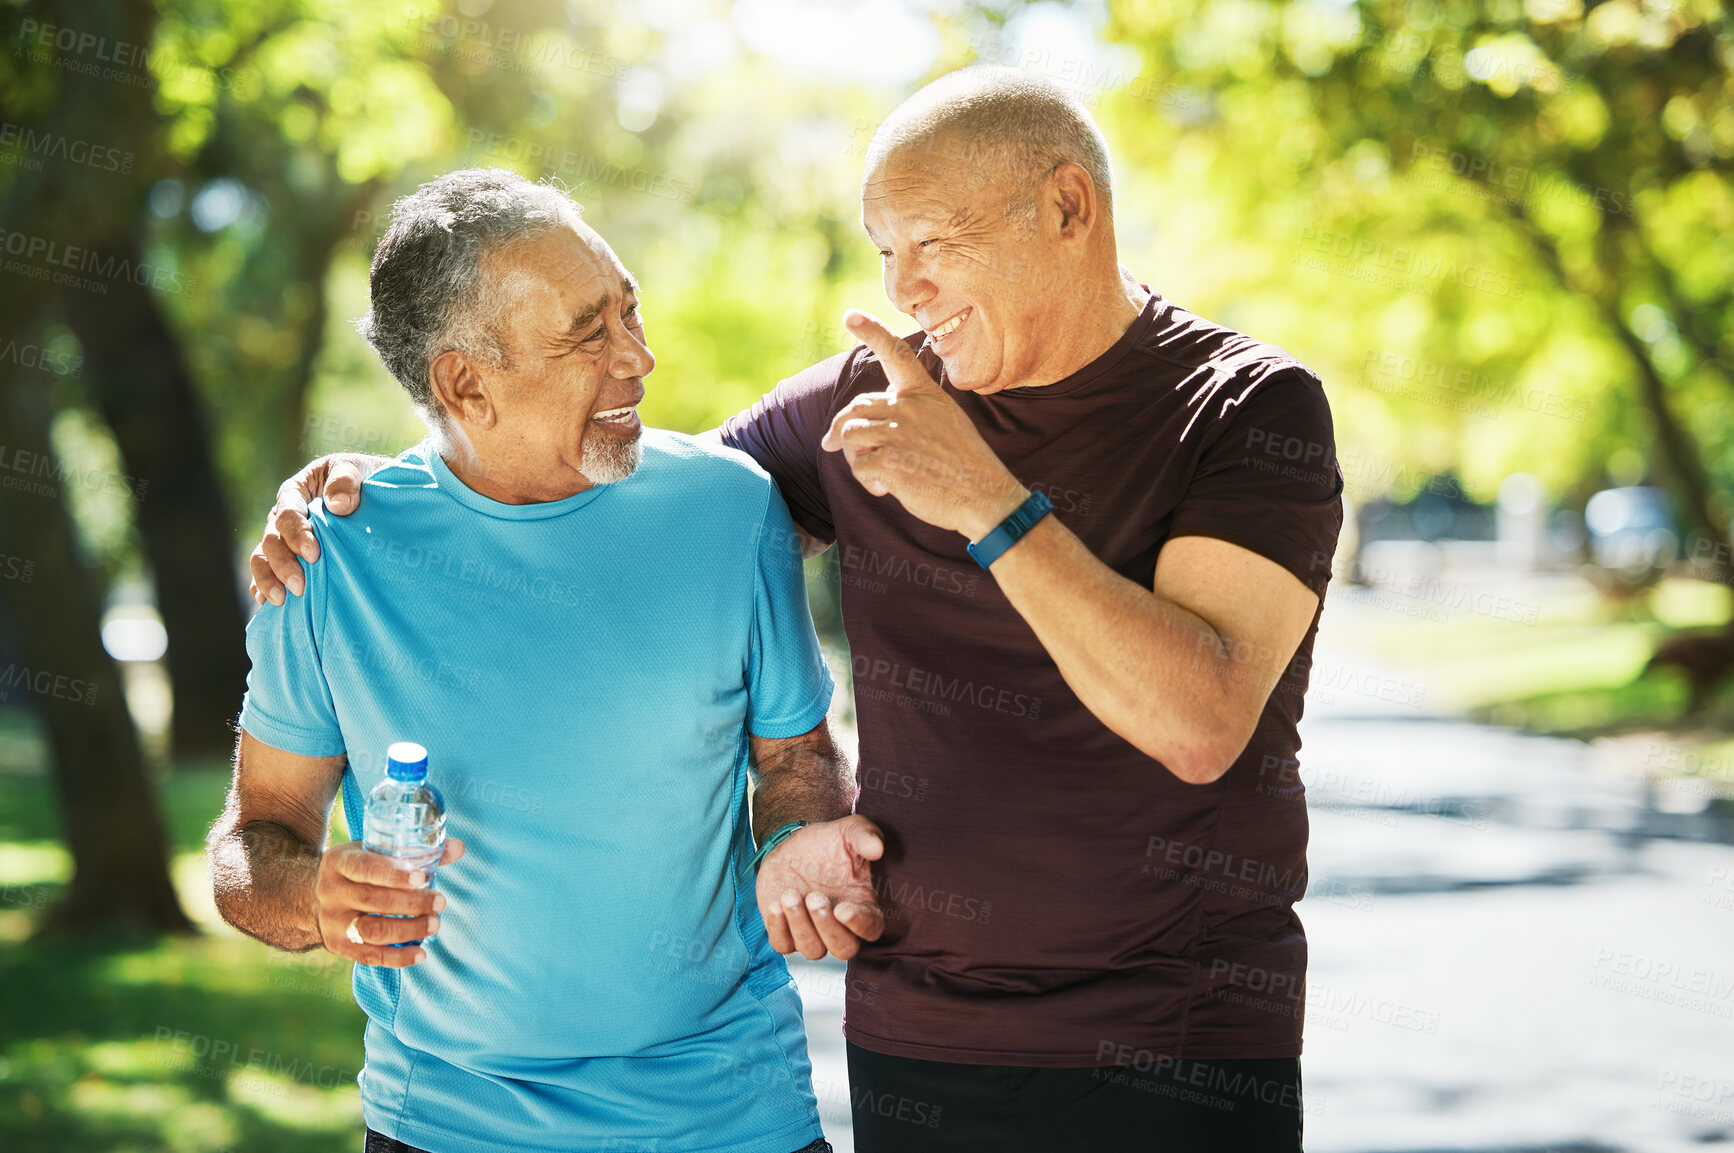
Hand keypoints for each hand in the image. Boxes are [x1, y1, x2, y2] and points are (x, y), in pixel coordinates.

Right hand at [248, 453, 388, 605]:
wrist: (376, 492)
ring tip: (281, 600)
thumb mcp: (358, 469)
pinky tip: (265, 603)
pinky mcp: (291, 556)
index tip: (314, 555)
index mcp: (297, 491)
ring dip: (268, 579)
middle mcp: (284, 516)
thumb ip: (346, 480)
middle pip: (271, 540)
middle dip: (282, 564)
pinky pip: (268, 571)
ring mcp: (285, 538)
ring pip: (263, 558)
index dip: (296, 535)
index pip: (287, 513)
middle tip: (299, 586)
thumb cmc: (364, 477)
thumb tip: (337, 506)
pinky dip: (262, 586)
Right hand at [314, 837, 464, 966]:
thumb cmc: (360, 868)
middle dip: (412, 904)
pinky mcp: (338, 945)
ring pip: (372, 931)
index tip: (421, 877)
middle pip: (374, 901)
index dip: (394, 874)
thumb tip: (458, 848)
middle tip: (440, 902)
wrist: (316, 893)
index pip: (365, 868)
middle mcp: (331, 891)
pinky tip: (421, 954)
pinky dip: (398, 958)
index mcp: (339, 861)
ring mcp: (332, 921)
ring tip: (435, 924)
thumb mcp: (377, 852)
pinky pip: (369, 956)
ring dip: (409, 930)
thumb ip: (417, 851)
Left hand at [757, 816, 884, 960]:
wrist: (795, 847)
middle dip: (826, 927)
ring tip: (790, 894)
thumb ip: (866, 836)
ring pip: (812, 950)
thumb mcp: (849, 831)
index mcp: (863, 906)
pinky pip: (783, 945)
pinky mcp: (787, 932)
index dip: (859, 925)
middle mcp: (840, 927)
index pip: (871, 929)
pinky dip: (778, 929)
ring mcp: (813, 932)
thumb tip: (878, 847)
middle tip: (814, 896)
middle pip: (843, 949)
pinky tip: (776, 904)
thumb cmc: (828, 843)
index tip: (842, 909)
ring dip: (800, 925)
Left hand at [821, 310, 1027, 538]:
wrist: (985, 496)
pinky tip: (887, 489)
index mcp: (924, 393)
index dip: (871, 331)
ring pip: (849, 435)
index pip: (896, 353)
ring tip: (876, 473)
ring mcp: (898, 433)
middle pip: (855, 407)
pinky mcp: (888, 461)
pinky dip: (867, 481)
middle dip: (840, 429)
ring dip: (854, 457)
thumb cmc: (964, 463)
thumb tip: (869, 420)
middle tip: (830, 445)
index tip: (850, 315)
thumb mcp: (946, 421)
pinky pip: (858, 467)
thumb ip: (912, 411)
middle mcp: (909, 407)